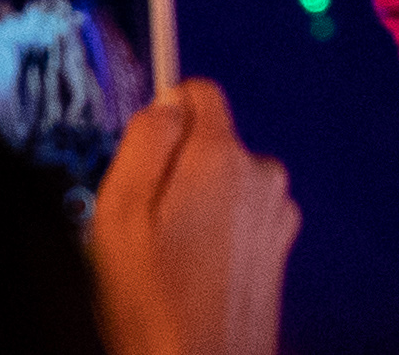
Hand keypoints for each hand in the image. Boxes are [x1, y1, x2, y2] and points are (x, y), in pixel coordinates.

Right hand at [88, 79, 299, 354]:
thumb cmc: (154, 305)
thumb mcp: (118, 216)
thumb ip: (143, 144)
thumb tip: (166, 102)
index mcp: (221, 156)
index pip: (198, 93)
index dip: (162, 115)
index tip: (139, 155)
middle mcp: (262, 173)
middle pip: (210, 142)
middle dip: (175, 169)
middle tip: (143, 224)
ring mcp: (277, 210)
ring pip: (225, 181)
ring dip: (197, 205)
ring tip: (166, 258)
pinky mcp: (280, 243)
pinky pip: (241, 216)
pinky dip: (218, 233)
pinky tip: (193, 274)